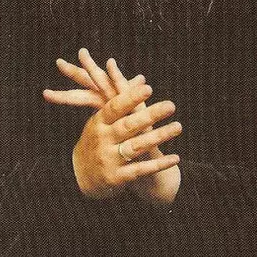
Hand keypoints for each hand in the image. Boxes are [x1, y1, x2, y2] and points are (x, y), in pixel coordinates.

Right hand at [44, 49, 181, 203]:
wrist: (78, 175)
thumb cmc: (96, 140)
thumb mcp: (102, 119)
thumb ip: (122, 98)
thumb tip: (141, 78)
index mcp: (99, 122)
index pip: (114, 108)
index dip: (130, 98)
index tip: (148, 88)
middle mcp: (103, 139)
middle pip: (128, 126)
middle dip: (150, 115)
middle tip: (170, 105)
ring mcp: (109, 159)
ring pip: (136, 147)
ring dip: (159, 137)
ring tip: (178, 126)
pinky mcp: (116, 177)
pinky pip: (140, 170)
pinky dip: (158, 164)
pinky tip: (175, 157)